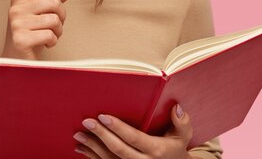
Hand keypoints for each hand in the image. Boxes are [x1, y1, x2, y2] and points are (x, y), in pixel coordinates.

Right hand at [1, 0, 71, 59]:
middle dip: (62, 14)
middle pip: (53, 1)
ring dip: (58, 30)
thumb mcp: (40, 15)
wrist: (15, 61)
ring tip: (50, 35)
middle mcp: (16, 9)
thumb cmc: (30, 36)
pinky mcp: (21, 39)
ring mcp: (17, 24)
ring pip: (54, 19)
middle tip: (57, 25)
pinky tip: (46, 44)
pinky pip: (50, 34)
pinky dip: (53, 41)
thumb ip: (52, 0)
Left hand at [73, 104, 194, 158]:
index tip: (103, 116)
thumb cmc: (176, 147)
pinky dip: (91, 156)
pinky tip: (80, 148)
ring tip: (78, 134)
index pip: (133, 138)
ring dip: (91, 147)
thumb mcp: (184, 136)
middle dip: (100, 135)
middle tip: (86, 122)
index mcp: (156, 150)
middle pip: (117, 149)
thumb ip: (182, 122)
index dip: (117, 128)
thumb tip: (177, 108)